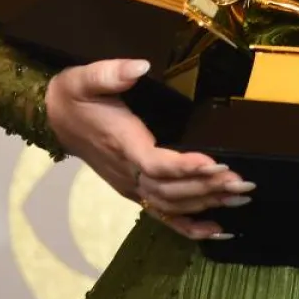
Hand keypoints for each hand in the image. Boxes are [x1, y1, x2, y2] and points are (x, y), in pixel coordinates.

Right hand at [45, 59, 254, 240]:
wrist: (55, 117)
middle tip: (242, 183)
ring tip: (241, 198)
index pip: (156, 163)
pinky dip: (189, 226)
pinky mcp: (135, 190)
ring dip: (207, 203)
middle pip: (171, 190)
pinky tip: (216, 232)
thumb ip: (112, 73)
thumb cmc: (76, 95)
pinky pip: (163, 215)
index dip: (185, 167)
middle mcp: (128, 171)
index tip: (215, 163)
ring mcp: (132, 185)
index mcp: (123, 144)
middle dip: (208, 188)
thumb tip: (139, 67)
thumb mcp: (87, 77)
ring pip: (172, 204)